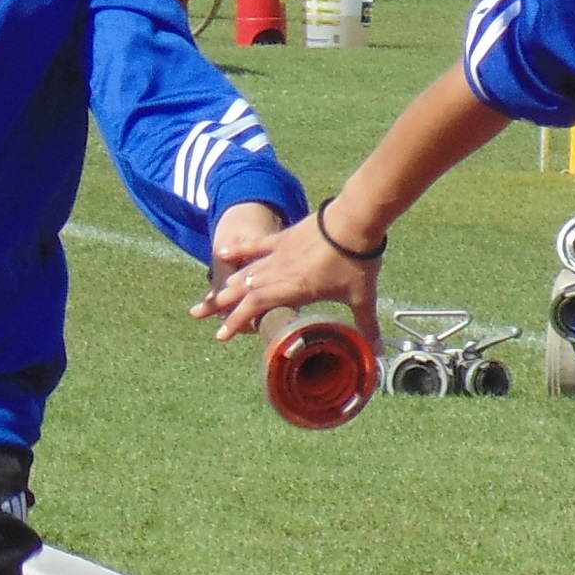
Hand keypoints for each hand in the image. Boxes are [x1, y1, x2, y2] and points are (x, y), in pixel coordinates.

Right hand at [195, 205, 377, 352]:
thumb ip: (366, 325)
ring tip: (208, 295)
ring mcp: (279, 253)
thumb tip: (377, 353)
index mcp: (293, 288)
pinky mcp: (283, 238)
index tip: (221, 335)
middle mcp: (279, 272)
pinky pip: (256, 246)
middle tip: (196, 314)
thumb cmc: (357, 260)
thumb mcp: (362, 296)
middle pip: (241, 290)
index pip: (256, 306)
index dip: (237, 321)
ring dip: (225, 284)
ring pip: (245, 271)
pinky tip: (221, 254)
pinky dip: (239, 251)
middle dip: (219, 304)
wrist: (356, 220)